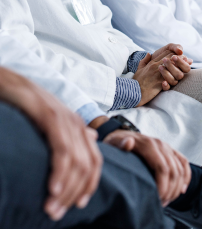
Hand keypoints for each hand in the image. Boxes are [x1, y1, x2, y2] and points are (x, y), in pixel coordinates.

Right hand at [0, 67, 102, 220]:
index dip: (90, 185)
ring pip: (76, 161)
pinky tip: (53, 189)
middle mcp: (76, 123)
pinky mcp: (51, 116)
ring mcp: (65, 119)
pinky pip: (62, 149)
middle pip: (88, 165)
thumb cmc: (28, 106)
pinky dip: (59, 172)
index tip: (79, 205)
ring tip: (51, 208)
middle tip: (57, 214)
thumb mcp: (52, 121)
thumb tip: (92, 140)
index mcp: (78, 126)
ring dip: (66, 190)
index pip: (95, 161)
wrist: (11, 83)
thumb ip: (71, 133)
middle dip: (75, 194)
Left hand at [103, 130, 190, 205]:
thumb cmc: (117, 142)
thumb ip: (120, 145)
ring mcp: (166, 147)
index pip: (163, 167)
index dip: (163, 186)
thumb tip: (128, 142)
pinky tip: (182, 189)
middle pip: (173, 171)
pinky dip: (186, 177)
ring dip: (177, 187)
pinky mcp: (170, 150)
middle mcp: (160, 144)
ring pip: (180, 169)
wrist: (120, 135)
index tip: (157, 198)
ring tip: (167, 200)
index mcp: (148, 144)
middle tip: (161, 203)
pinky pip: (184, 163)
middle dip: (169, 190)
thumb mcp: (113, 144)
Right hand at [133, 51, 190, 105]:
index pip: (164, 53)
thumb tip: (148, 54)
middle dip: (179, 57)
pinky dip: (177, 75)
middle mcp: (155, 66)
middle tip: (187, 59)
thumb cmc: (136, 82)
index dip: (173, 53)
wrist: (133, 92)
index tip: (180, 54)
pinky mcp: (159, 81)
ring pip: (172, 65)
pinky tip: (181, 76)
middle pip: (170, 57)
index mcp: (151, 62)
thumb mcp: (139, 69)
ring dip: (180, 65)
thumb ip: (144, 61)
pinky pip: (171, 77)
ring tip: (186, 66)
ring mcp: (157, 73)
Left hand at [150, 43, 191, 89]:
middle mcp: (176, 74)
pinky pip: (167, 89)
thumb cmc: (160, 54)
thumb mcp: (168, 48)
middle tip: (165, 60)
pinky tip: (163, 82)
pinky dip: (166, 86)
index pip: (186, 67)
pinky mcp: (163, 85)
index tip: (173, 57)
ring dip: (167, 74)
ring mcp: (170, 80)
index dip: (181, 62)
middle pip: (180, 75)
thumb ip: (175, 47)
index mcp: (179, 66)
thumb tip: (180, 51)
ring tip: (160, 67)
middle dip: (173, 67)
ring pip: (174, 81)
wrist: (148, 62)